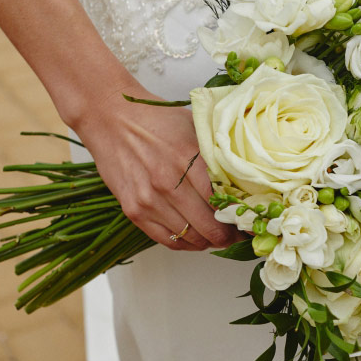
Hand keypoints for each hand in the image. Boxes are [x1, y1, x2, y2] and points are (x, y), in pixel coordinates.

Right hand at [71, 76, 240, 251]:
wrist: (110, 117)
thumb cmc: (156, 120)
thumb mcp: (194, 129)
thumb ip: (217, 156)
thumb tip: (245, 181)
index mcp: (189, 161)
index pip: (225, 203)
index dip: (242, 218)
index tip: (250, 221)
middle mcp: (168, 184)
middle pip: (211, 227)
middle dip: (229, 235)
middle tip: (238, 234)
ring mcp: (149, 200)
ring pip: (191, 238)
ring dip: (209, 242)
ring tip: (219, 236)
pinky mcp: (133, 211)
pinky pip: (167, 240)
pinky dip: (186, 244)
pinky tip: (196, 238)